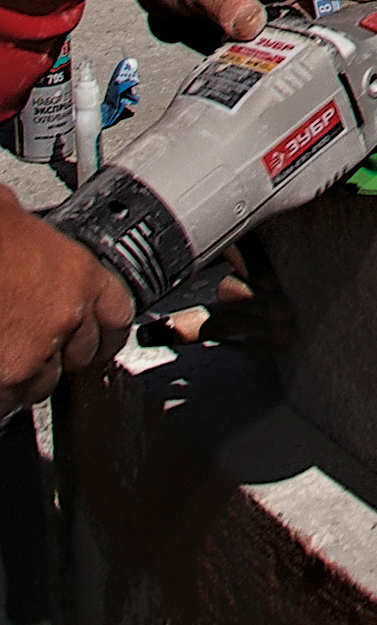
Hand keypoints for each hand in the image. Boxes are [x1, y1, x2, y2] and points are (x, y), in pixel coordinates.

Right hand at [0, 189, 130, 414]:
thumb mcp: (19, 223)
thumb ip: (41, 251)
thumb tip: (35, 250)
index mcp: (77, 274)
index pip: (117, 314)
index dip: (106, 330)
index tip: (100, 338)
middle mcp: (63, 318)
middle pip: (78, 357)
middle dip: (58, 353)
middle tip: (32, 340)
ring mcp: (31, 355)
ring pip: (39, 385)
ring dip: (24, 374)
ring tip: (5, 350)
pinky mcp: (3, 381)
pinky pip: (6, 401)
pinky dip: (0, 391)